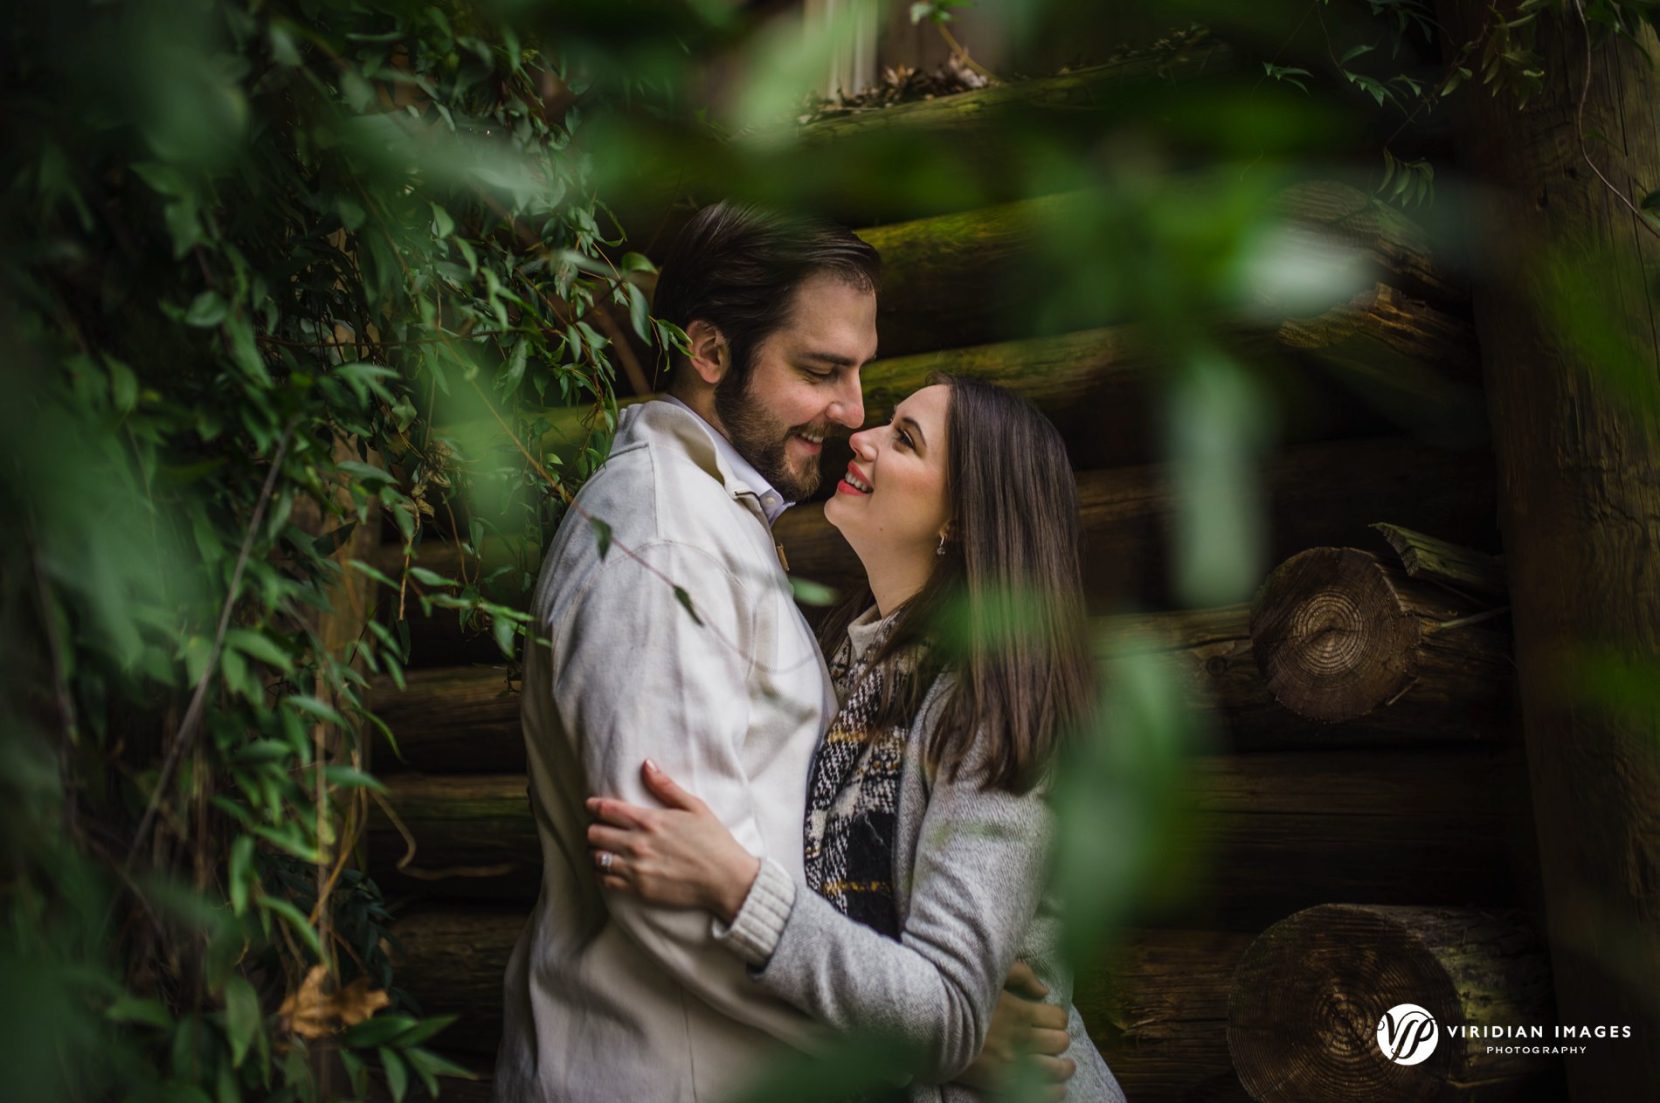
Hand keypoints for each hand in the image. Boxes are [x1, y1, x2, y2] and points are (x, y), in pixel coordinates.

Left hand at [586, 760, 761, 923]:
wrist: (726, 879)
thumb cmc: (713, 841)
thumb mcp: (694, 806)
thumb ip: (666, 786)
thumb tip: (646, 764)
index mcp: (649, 820)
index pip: (606, 809)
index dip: (594, 805)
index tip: (591, 805)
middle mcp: (637, 844)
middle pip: (594, 833)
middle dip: (593, 829)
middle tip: (599, 829)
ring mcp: (636, 869)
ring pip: (595, 857)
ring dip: (595, 851)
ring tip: (603, 849)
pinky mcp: (638, 890)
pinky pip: (604, 881)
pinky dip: (601, 874)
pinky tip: (609, 869)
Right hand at [956, 961, 1074, 1099]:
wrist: (931, 1026)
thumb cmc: (958, 998)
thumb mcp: (988, 976)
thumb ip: (1020, 975)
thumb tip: (1044, 990)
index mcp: (1021, 1011)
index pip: (1058, 1018)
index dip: (1058, 1020)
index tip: (1050, 1022)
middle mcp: (1023, 1038)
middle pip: (1060, 1042)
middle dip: (1060, 1042)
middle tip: (1053, 1044)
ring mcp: (1015, 1062)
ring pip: (1057, 1069)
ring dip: (1063, 1068)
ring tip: (1061, 1067)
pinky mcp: (1004, 1081)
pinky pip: (1043, 1092)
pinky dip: (1054, 1091)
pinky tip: (1054, 1088)